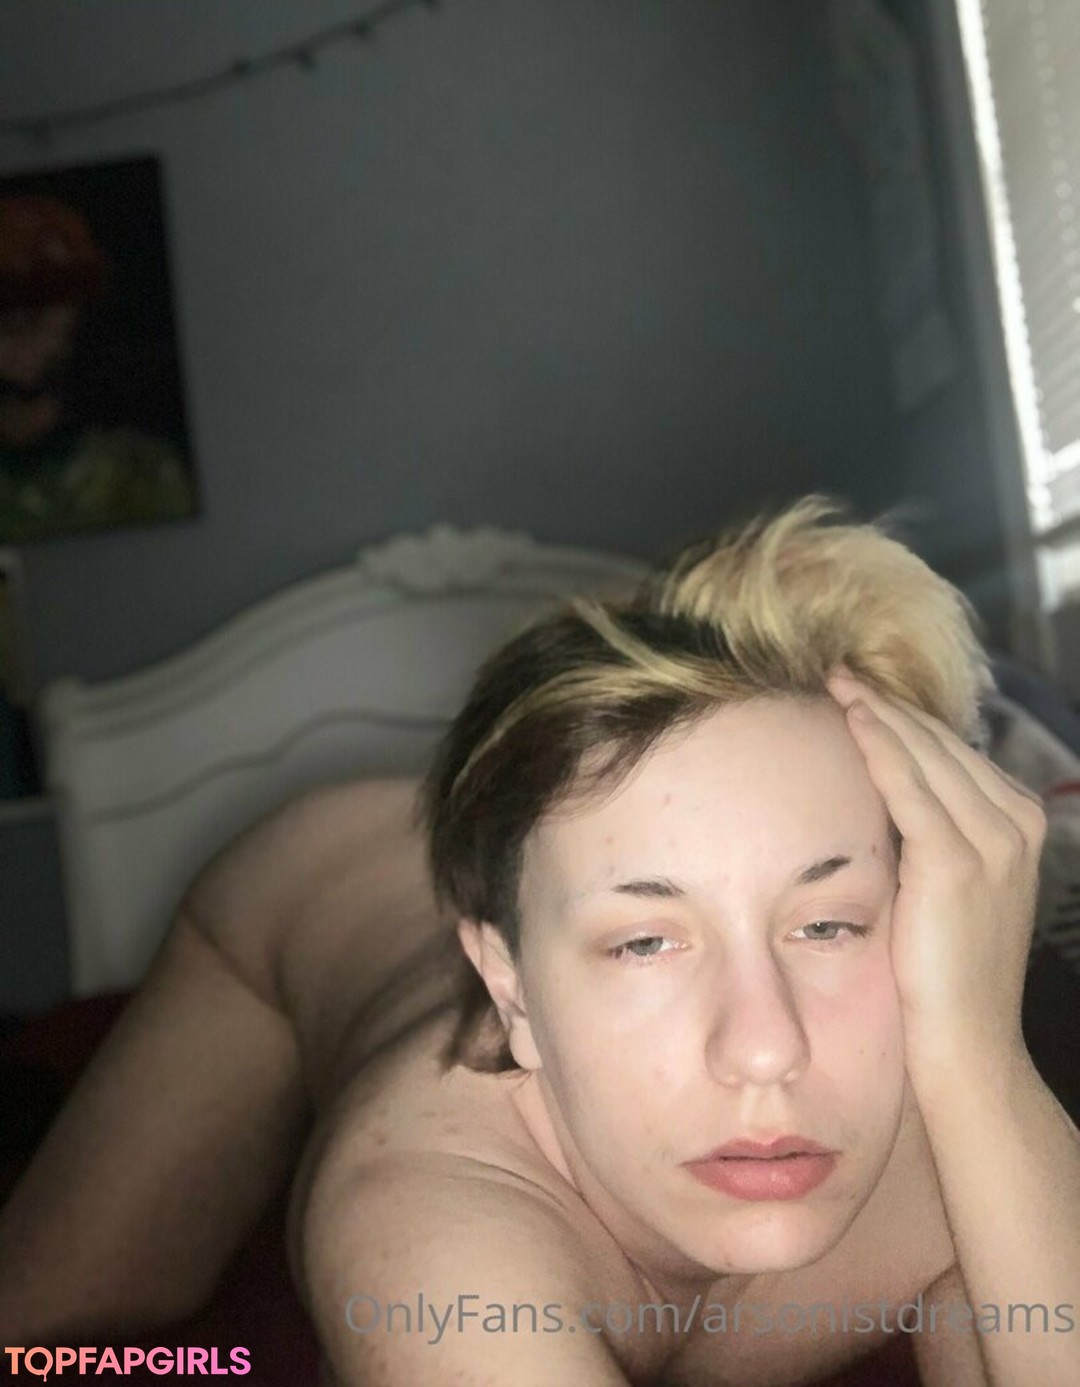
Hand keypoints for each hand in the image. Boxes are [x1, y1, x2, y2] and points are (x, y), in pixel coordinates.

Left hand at [825, 668, 1046, 1078]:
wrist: (966, 1041)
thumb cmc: (943, 968)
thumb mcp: (947, 885)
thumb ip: (931, 833)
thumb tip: (884, 790)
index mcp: (1018, 823)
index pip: (952, 751)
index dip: (903, 717)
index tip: (857, 690)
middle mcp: (1016, 824)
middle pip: (940, 744)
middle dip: (887, 705)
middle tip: (837, 673)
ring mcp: (994, 841)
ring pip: (924, 756)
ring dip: (878, 713)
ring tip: (836, 683)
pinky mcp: (958, 862)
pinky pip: (910, 787)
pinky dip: (880, 747)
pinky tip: (852, 720)